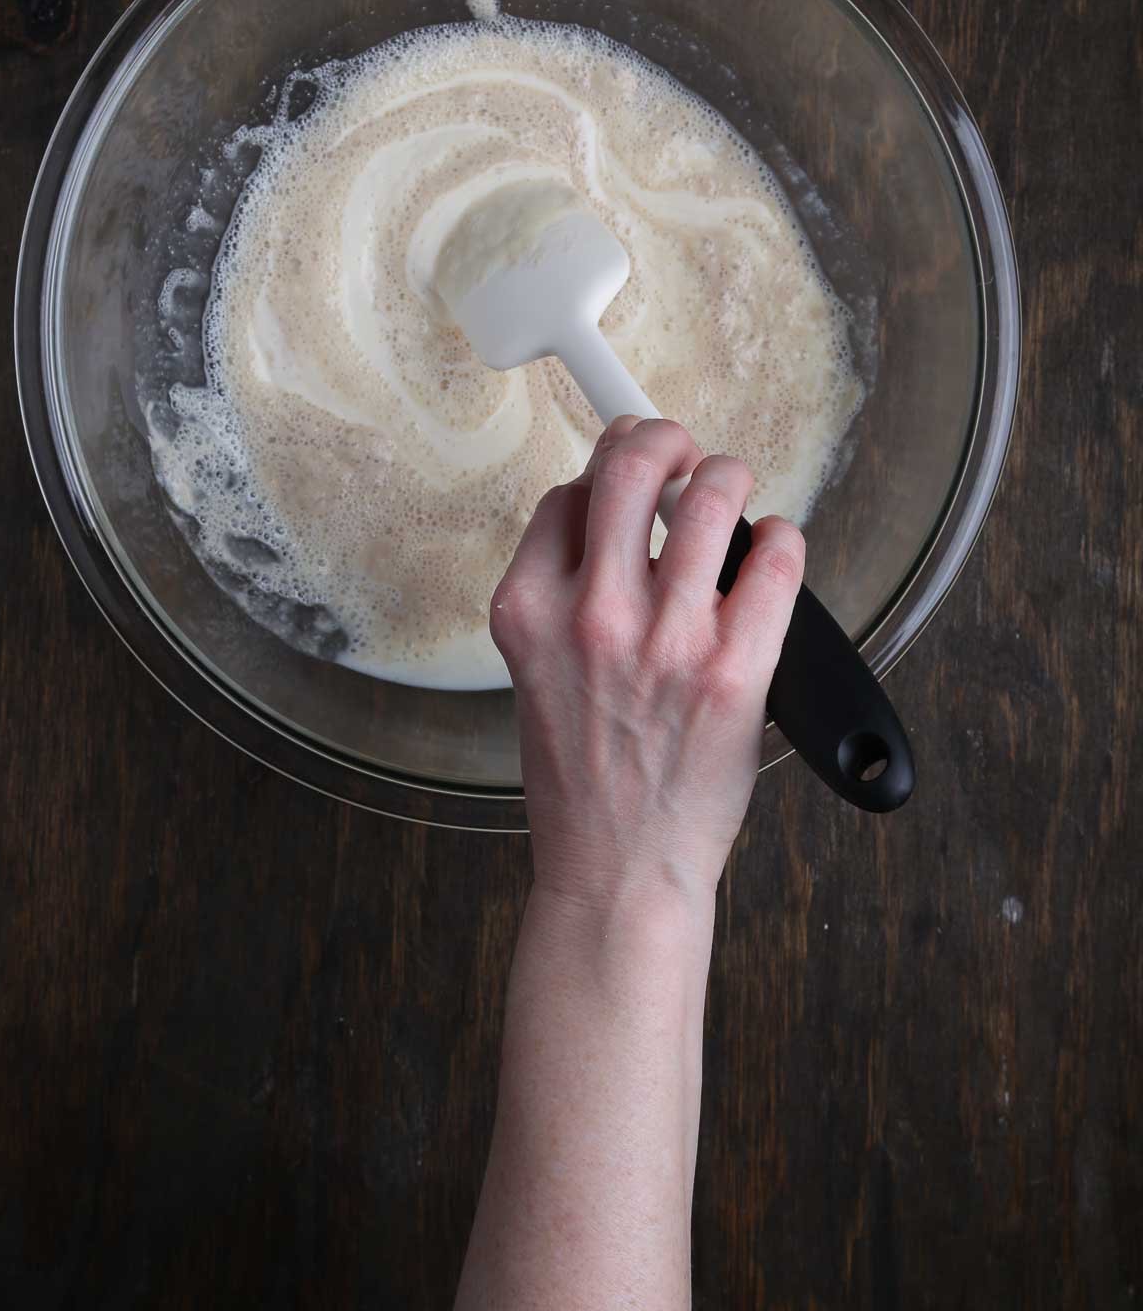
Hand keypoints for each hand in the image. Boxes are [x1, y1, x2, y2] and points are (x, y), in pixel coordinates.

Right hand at [491, 415, 804, 910]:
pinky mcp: (733, 671)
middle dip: (663, 437)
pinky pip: (774, 559)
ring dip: (728, 476)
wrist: (616, 873)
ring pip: (711, 495)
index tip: (625, 471)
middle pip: (631, 465)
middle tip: (681, 450)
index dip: (602, 474)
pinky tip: (773, 549)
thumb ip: (564, 595)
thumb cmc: (583, 781)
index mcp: (529, 613)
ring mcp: (666, 640)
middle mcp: (592, 616)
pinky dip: (782, 540)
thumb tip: (618, 519)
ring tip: (732, 488)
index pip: (567, 496)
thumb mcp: (536, 673)